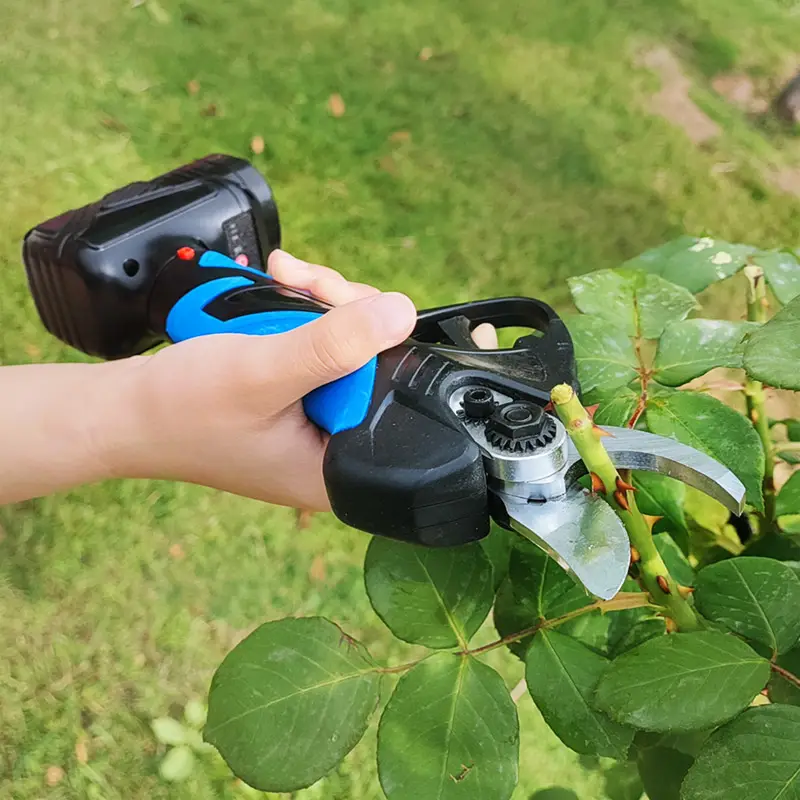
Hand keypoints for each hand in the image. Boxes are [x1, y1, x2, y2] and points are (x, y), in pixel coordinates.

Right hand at [104, 251, 416, 510]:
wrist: (125, 410)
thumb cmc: (182, 407)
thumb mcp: (263, 372)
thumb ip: (334, 346)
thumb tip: (402, 313)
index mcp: (338, 468)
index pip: (393, 392)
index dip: (379, 340)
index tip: (346, 305)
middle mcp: (334, 447)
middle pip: (374, 363)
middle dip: (343, 311)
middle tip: (306, 283)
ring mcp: (314, 421)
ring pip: (347, 345)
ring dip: (320, 302)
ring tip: (284, 276)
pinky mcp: (295, 398)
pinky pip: (318, 346)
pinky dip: (300, 313)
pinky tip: (279, 287)